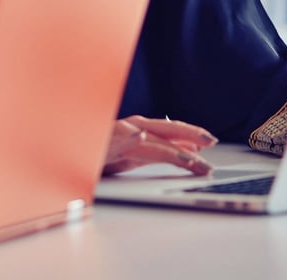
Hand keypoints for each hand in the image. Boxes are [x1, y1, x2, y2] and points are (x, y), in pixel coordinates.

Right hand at [102, 115, 216, 175]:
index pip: (170, 132)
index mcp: (140, 133)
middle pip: (165, 131)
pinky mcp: (102, 143)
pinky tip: (138, 135)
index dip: (190, 134)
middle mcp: (132, 130)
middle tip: (210, 140)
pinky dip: (127, 136)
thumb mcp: (132, 156)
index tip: (210, 140)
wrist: (76, 148)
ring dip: (169, 148)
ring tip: (188, 157)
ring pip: (147, 140)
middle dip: (188, 134)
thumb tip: (189, 153)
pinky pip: (116, 139)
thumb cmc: (100, 152)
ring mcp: (118, 136)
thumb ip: (157, 152)